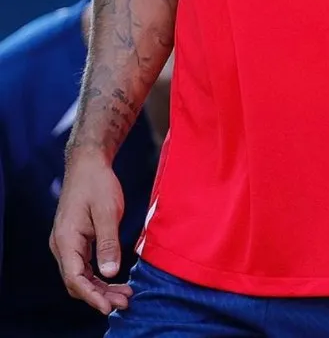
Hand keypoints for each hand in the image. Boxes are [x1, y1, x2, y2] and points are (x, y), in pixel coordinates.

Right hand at [49, 152, 132, 315]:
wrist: (88, 163)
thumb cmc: (97, 183)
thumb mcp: (107, 212)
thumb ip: (108, 243)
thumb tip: (110, 273)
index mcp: (65, 240)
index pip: (75, 279)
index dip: (92, 296)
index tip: (109, 307)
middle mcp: (61, 245)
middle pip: (77, 282)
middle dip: (99, 296)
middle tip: (124, 303)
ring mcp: (67, 243)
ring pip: (81, 275)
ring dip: (100, 287)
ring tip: (123, 295)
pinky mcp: (75, 240)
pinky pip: (84, 265)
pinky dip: (98, 275)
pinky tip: (115, 280)